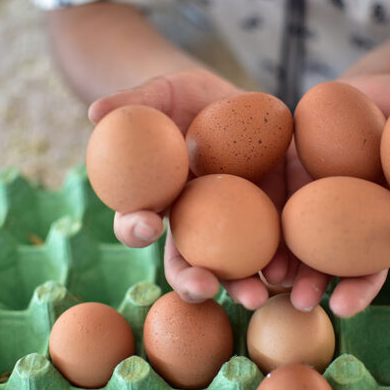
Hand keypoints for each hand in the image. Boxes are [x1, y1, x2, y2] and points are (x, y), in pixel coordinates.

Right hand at [90, 69, 276, 307]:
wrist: (240, 101)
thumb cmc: (188, 100)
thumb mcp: (160, 94)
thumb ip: (131, 103)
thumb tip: (94, 112)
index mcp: (160, 201)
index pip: (138, 224)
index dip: (135, 228)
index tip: (147, 222)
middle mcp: (195, 225)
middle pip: (188, 263)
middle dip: (193, 282)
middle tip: (204, 288)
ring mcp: (234, 227)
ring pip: (234, 268)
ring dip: (243, 286)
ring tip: (257, 295)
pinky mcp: (272, 218)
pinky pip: (277, 246)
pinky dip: (286, 263)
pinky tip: (294, 272)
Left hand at [285, 73, 389, 315]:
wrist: (340, 95)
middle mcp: (369, 226)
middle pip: (367, 263)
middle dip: (356, 288)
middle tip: (342, 305)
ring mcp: (329, 222)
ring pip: (322, 261)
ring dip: (310, 282)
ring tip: (296, 297)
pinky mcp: (293, 211)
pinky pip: (284, 238)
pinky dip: (274, 255)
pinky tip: (263, 271)